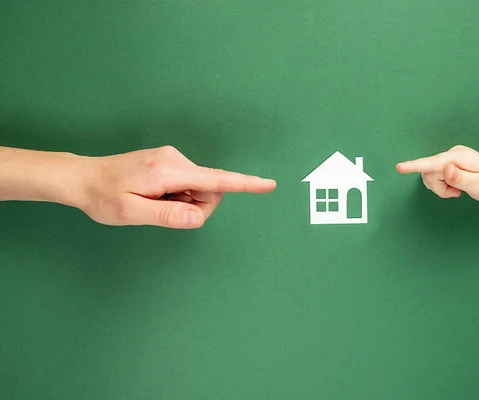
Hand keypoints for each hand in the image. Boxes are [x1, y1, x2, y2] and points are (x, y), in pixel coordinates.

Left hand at [75, 146, 275, 228]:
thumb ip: (167, 215)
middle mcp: (175, 159)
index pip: (216, 180)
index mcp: (169, 170)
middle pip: (210, 189)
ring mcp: (173, 159)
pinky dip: (178, 195)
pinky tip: (154, 195)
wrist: (83, 177)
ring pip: (200, 188)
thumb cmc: (103, 197)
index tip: (268, 185)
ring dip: (184, 201)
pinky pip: (189, 183)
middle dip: (195, 206)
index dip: (245, 184)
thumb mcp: (131, 213)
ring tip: (153, 202)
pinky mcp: (170, 162)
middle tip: (161, 211)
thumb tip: (198, 216)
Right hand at [395, 145, 478, 202]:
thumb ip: (461, 178)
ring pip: (430, 176)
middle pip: (429, 172)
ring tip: (458, 191)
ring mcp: (449, 158)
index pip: (432, 163)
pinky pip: (435, 176)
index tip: (399, 167)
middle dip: (438, 187)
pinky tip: (456, 187)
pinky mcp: (448, 164)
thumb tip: (446, 170)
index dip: (414, 166)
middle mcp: (452, 154)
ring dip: (440, 188)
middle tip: (456, 194)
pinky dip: (442, 186)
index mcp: (458, 157)